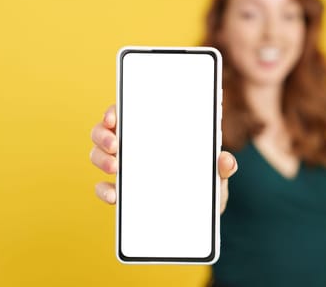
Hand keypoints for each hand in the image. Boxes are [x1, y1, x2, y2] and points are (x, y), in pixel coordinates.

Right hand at [89, 104, 237, 213]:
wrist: (201, 215)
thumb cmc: (206, 185)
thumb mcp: (216, 175)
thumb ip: (222, 167)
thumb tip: (226, 160)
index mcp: (156, 133)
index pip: (128, 112)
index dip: (115, 110)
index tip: (114, 116)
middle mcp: (135, 146)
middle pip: (105, 132)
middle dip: (103, 135)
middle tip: (115, 145)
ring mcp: (126, 168)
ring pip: (99, 156)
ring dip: (101, 159)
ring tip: (116, 168)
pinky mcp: (122, 192)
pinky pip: (104, 188)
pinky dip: (105, 191)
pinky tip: (115, 195)